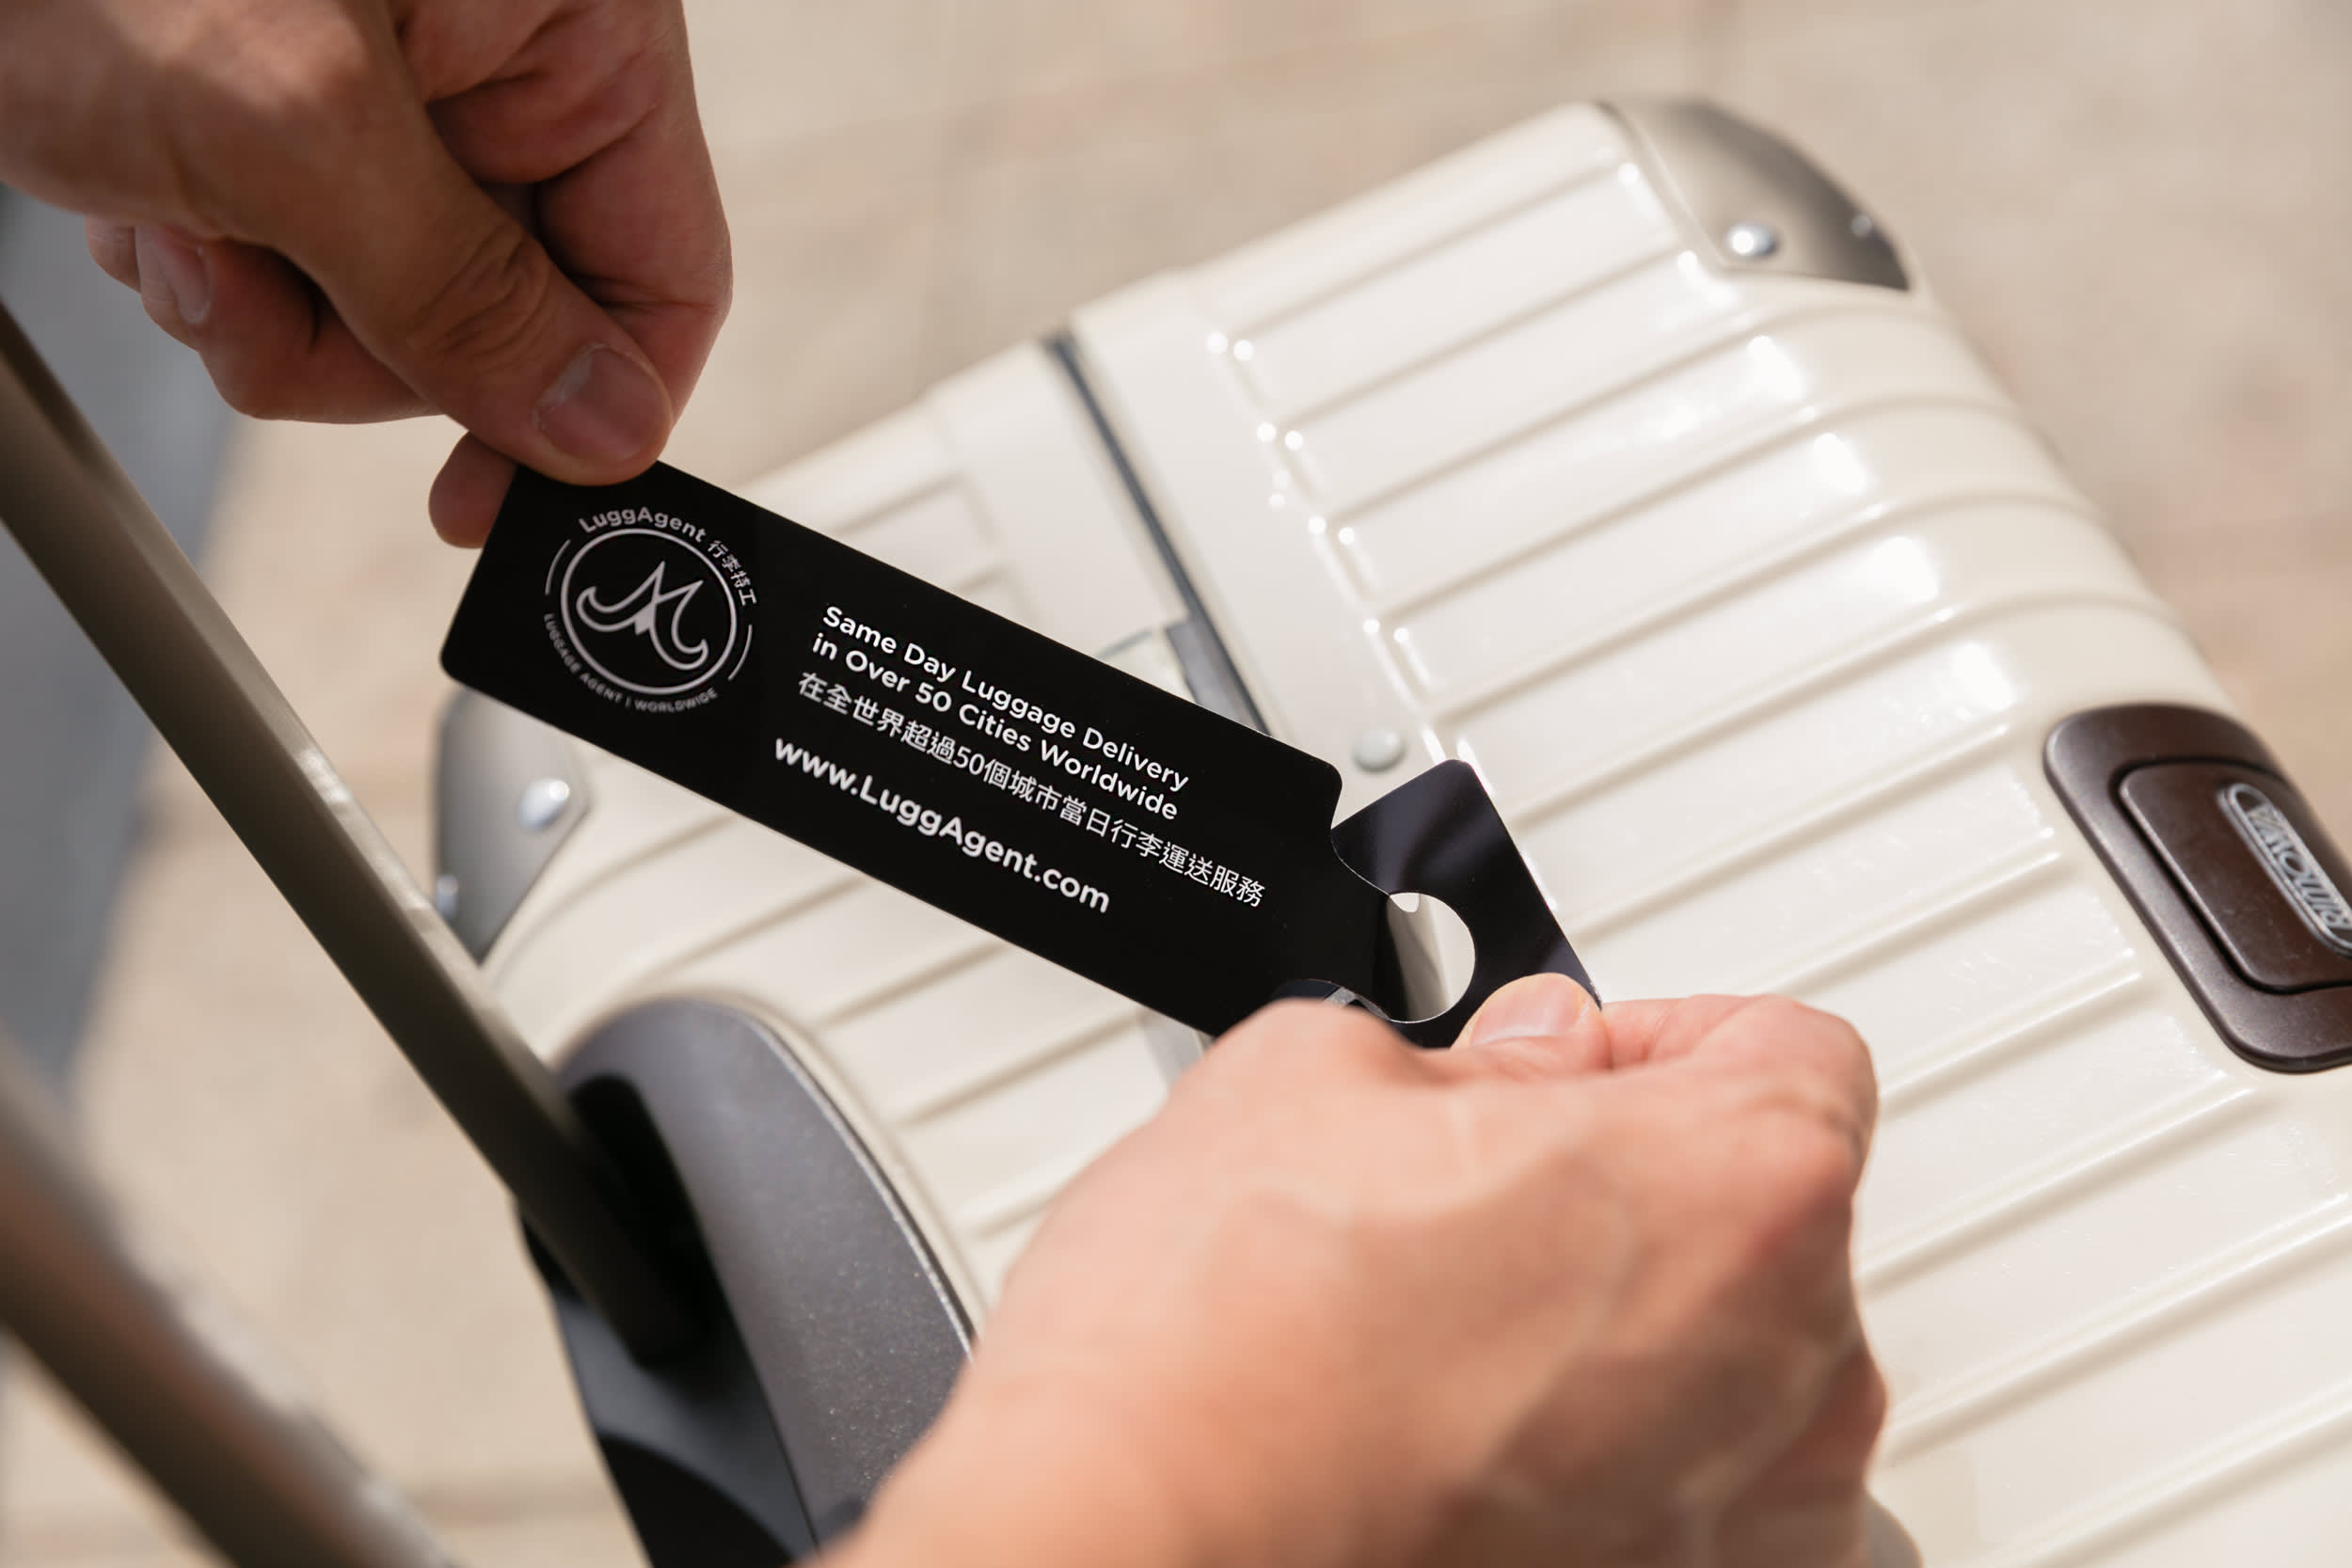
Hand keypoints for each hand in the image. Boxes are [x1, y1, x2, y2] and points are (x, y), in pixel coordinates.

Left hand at [0, 0, 728, 543]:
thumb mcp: (296, 123)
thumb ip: (468, 294)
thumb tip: (603, 432)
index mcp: (575, 29)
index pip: (666, 275)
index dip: (597, 409)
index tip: (500, 500)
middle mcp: (499, 71)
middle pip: (516, 323)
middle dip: (373, 344)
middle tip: (264, 291)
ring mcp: (394, 108)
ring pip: (393, 326)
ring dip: (269, 315)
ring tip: (180, 213)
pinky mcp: (290, 136)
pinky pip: (300, 287)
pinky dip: (210, 273)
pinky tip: (148, 192)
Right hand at [838, 978, 1884, 1567]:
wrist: (1135, 1549)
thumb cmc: (1218, 1354)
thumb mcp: (1314, 1076)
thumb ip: (1475, 1052)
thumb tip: (1525, 1062)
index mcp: (1744, 1190)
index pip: (1793, 1052)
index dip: (1656, 1042)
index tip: (1564, 1071)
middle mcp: (1796, 1375)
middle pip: (1767, 1222)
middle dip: (1631, 1189)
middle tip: (1474, 1198)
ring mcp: (1751, 1526)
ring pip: (1736, 1379)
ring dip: (1629, 1341)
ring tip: (1449, 1339)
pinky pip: (1693, 1513)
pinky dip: (1612, 1478)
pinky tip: (1469, 1451)